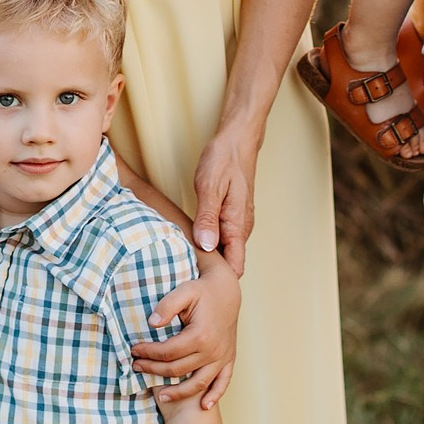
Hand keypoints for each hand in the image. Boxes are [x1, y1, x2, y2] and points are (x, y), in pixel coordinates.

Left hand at [139, 250, 240, 409]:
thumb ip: (167, 306)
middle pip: (178, 369)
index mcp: (200, 335)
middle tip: (136, 367)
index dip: (148, 353)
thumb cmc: (203, 289)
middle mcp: (213, 351)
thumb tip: (151, 324)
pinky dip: (214, 395)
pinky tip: (204, 406)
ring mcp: (222, 357)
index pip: (168, 352)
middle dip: (154, 369)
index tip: (134, 350)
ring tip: (160, 395)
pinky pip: (223, 382)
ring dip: (179, 392)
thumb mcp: (184, 291)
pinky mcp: (229, 359)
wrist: (228, 290)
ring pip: (198, 382)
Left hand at [188, 126, 260, 276]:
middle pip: (229, 263)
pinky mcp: (231, 217)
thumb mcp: (210, 187)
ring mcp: (238, 223)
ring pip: (224, 251)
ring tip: (182, 260)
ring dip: (206, 258)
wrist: (237, 140)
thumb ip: (208, 218)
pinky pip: (221, 238)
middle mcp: (242, 228)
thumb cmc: (223, 160)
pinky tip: (189, 241)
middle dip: (208, 273)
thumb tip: (206, 246)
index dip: (217, 279)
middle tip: (181, 274)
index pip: (235, 267)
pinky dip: (207, 244)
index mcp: (238, 225)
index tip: (195, 283)